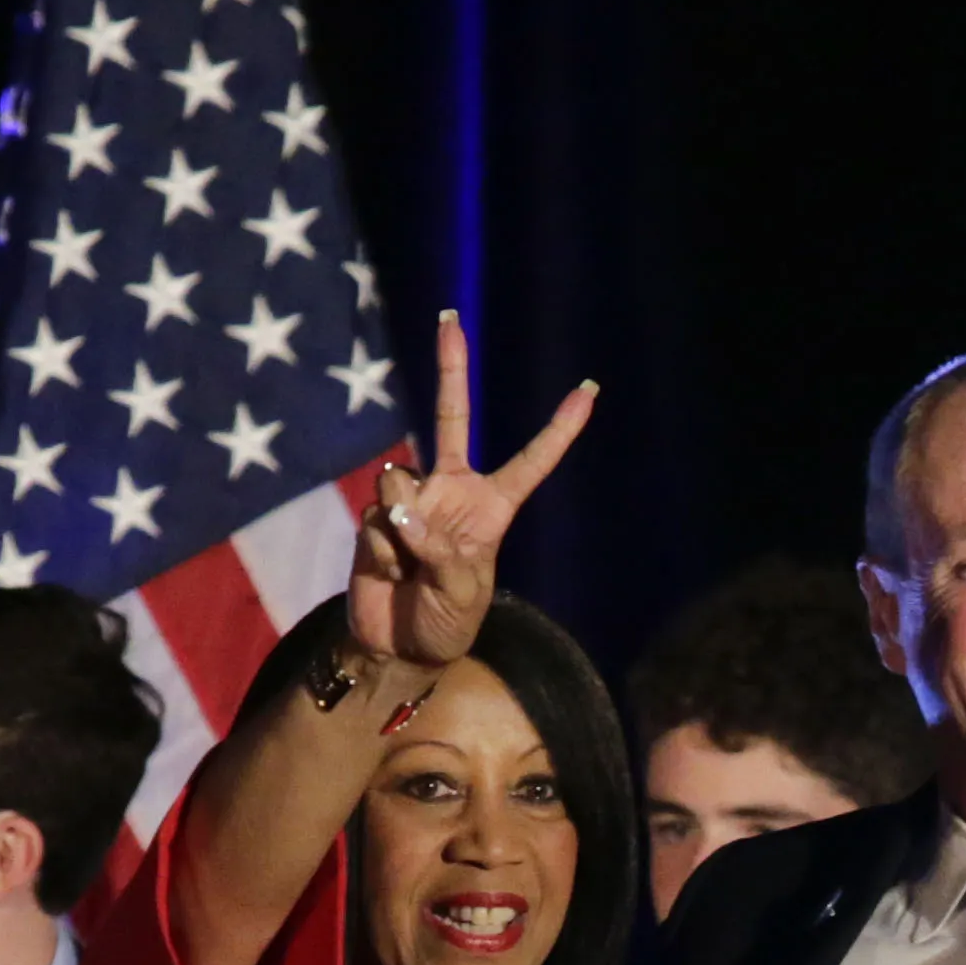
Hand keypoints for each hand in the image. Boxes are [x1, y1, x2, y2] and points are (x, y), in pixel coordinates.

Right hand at [347, 313, 595, 667]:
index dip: (559, 429)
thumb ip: (437, 549)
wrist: (394, 646)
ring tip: (410, 567)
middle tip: (451, 318)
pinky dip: (385, 549)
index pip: (531, 461)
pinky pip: (379, 519)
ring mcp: (412, 500)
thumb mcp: (462, 592)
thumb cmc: (446, 622)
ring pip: (400, 483)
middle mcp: (452, 493)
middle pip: (452, 418)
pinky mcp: (376, 516)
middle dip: (451, 369)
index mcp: (492, 507)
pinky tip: (387, 572)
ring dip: (405, 526)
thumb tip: (399, 509)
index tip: (589, 390)